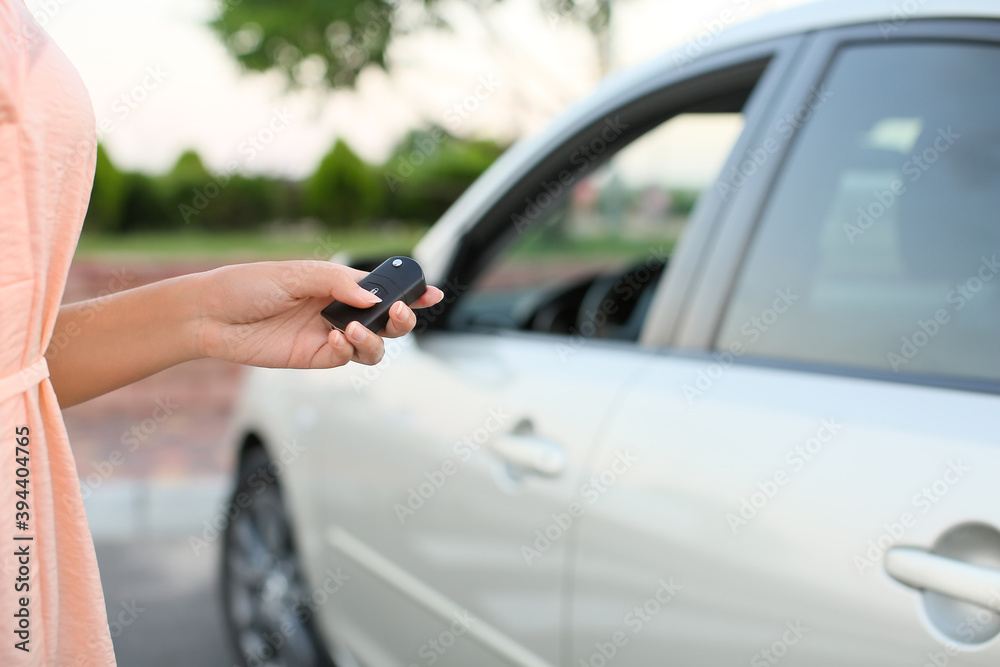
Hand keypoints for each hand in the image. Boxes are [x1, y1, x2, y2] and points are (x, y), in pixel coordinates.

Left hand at [195, 260, 442, 367]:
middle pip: (387, 320)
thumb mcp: (295, 273)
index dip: (408, 291)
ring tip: (354, 328)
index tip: (430, 292)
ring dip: (375, 337)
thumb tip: (370, 297)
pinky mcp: (316, 358)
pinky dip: (348, 349)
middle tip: (398, 312)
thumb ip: (336, 282)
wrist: (211, 316)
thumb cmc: (249, 285)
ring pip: (374, 345)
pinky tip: (334, 339)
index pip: (381, 288)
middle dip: (402, 318)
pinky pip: (347, 358)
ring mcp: (330, 336)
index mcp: (338, 284)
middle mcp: (340, 311)